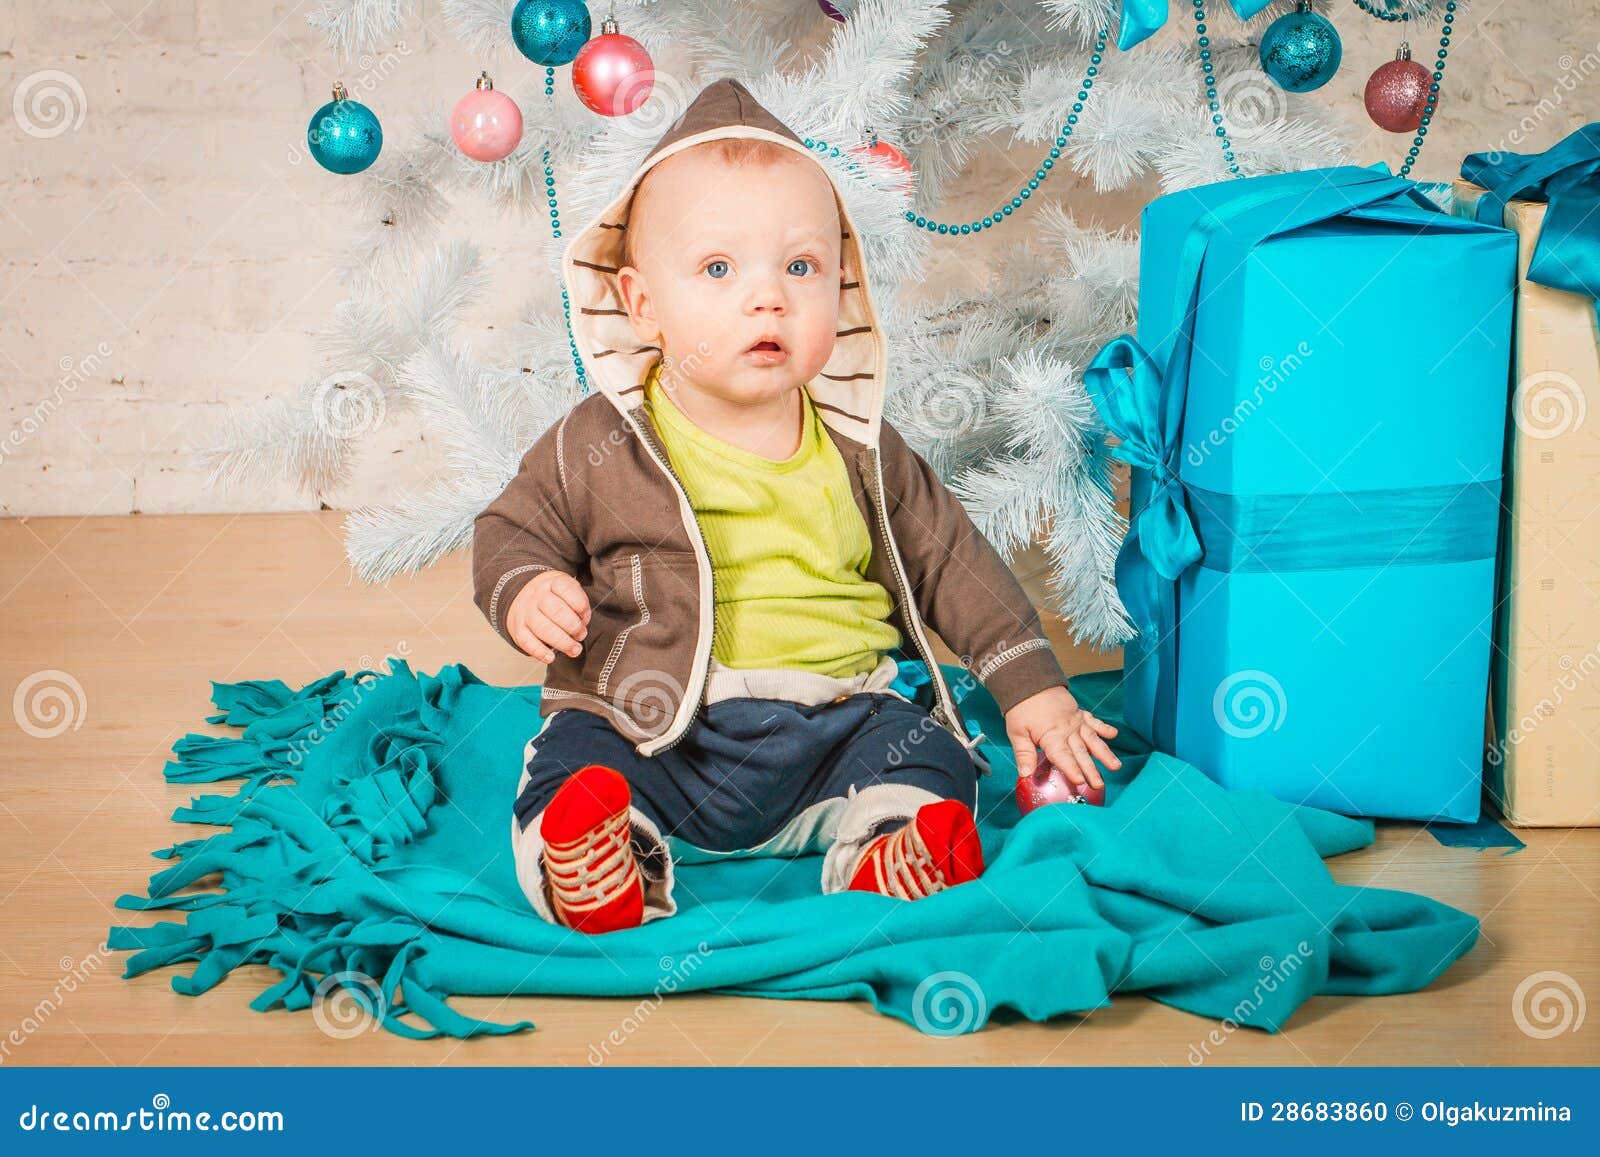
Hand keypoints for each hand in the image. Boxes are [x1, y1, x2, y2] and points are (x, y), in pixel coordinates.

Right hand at [506, 571, 590, 662]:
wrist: (522, 594)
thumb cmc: (552, 596)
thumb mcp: (566, 589)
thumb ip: (577, 602)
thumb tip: (583, 622)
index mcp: (552, 582)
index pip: (567, 590)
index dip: (581, 606)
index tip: (585, 617)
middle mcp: (537, 595)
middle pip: (557, 611)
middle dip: (574, 627)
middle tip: (581, 635)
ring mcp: (525, 611)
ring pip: (543, 628)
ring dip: (562, 642)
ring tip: (574, 649)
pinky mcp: (517, 628)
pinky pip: (527, 642)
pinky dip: (540, 652)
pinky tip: (551, 657)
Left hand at [1005, 685, 1121, 791]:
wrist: (1030, 682)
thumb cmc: (1022, 709)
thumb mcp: (1016, 732)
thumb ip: (1024, 754)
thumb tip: (1025, 774)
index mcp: (1051, 736)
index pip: (1063, 756)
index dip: (1071, 769)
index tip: (1079, 780)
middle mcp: (1067, 730)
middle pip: (1080, 753)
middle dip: (1090, 770)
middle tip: (1099, 784)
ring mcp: (1076, 721)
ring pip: (1092, 740)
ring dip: (1104, 753)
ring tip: (1115, 766)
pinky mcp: (1080, 714)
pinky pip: (1094, 721)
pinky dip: (1104, 727)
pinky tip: (1114, 735)